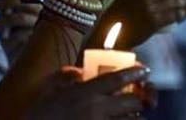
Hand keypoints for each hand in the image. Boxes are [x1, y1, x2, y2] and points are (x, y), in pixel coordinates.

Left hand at [0, 0, 40, 57]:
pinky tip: (7, 44)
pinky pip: (15, 37)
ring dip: (2, 22)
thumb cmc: (19, 37)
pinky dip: (8, 41)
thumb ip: (10, 3)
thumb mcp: (13, 17)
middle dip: (2, 1)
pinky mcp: (35, 42)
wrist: (30, 63)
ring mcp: (39, 26)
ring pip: (16, 17)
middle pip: (18, 0)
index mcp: (35, 3)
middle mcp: (40, 12)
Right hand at [28, 66, 150, 119]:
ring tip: (133, 116)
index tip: (145, 71)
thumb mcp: (49, 89)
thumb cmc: (39, 115)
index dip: (135, 73)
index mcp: (85, 92)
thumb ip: (66, 75)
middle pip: (133, 102)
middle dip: (140, 99)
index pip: (118, 78)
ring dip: (135, 118)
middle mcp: (97, 110)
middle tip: (139, 98)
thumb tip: (79, 71)